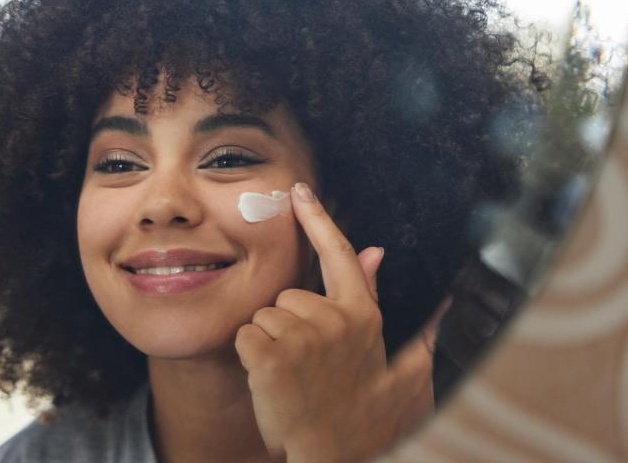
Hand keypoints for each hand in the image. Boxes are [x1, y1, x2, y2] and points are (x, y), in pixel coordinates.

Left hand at [234, 182, 448, 462]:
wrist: (335, 454)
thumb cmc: (355, 411)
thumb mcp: (382, 355)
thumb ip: (372, 297)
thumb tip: (376, 250)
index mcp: (362, 316)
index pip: (339, 255)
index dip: (319, 220)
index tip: (300, 190)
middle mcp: (335, 320)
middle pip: (287, 295)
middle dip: (287, 324)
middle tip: (306, 364)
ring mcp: (304, 337)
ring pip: (264, 317)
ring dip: (270, 342)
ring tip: (293, 375)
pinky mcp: (272, 356)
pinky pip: (245, 336)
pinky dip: (250, 357)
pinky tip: (271, 380)